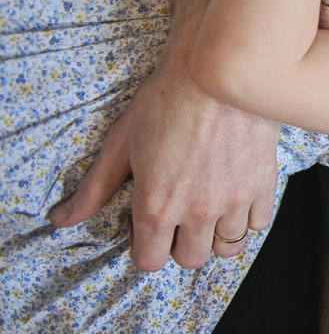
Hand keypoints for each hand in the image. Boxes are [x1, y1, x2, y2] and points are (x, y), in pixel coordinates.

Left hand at [47, 41, 279, 270]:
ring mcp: (234, 199)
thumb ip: (93, 189)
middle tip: (179, 218)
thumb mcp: (120, 143)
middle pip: (190, 259)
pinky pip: (258, 224)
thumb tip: (60, 219)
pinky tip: (234, 197)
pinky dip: (246, 217)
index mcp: (157, 206)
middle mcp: (197, 210)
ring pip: (227, 247)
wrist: (217, 71)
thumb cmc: (166, 101)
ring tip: (208, 210)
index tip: (149, 230)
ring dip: (215, 234)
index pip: (150, 261)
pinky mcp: (262, 183)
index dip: (146, 248)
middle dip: (180, 244)